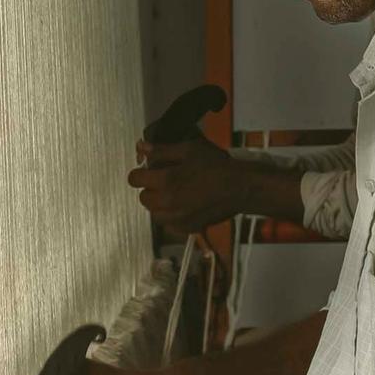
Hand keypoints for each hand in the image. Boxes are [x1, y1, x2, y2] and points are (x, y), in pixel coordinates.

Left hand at [127, 138, 245, 232]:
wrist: (240, 188)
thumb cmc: (217, 166)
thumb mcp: (189, 150)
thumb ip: (162, 150)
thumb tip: (141, 147)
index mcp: (166, 181)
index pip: (135, 180)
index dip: (139, 172)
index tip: (148, 170)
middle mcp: (168, 203)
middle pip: (143, 198)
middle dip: (150, 188)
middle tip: (164, 180)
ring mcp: (177, 219)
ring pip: (155, 213)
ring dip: (159, 204)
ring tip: (174, 194)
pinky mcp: (188, 228)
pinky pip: (169, 225)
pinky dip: (172, 217)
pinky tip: (184, 206)